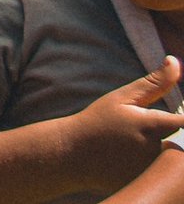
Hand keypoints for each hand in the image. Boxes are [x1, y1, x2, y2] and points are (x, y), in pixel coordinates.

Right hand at [62, 56, 183, 188]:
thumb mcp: (121, 98)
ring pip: (170, 161)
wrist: (72, 154)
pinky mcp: (145, 184)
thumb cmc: (98, 121)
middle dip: (167, 139)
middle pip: (181, 145)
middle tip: (139, 137)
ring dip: (159, 155)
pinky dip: (149, 170)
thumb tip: (175, 61)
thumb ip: (154, 83)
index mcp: (152, 126)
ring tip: (131, 150)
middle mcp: (155, 151)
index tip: (176, 119)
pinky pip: (158, 177)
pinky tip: (128, 164)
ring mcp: (150, 172)